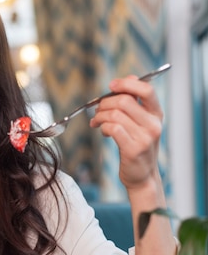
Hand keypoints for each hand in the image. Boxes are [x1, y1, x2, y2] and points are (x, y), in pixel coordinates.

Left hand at [89, 75, 162, 191]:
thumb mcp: (141, 123)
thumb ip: (135, 102)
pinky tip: (103, 131)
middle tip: (98, 110)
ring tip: (97, 122)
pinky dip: (103, 127)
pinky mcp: (133, 149)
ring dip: (100, 116)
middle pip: (124, 101)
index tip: (111, 86)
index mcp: (157, 114)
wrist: (142, 176)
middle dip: (105, 103)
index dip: (126, 84)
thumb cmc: (138, 147)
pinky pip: (113, 128)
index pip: (146, 90)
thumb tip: (129, 78)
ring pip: (115, 114)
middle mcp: (153, 124)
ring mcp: (144, 137)